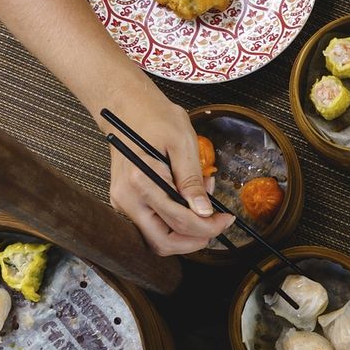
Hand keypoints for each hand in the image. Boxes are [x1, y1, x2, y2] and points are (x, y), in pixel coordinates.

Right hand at [99, 83, 233, 255]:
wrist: (127, 108)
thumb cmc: (155, 118)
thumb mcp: (183, 143)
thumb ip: (192, 180)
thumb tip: (204, 212)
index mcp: (140, 181)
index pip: (178, 220)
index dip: (208, 226)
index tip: (226, 220)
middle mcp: (126, 198)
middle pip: (162, 242)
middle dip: (194, 239)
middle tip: (216, 224)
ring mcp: (124, 203)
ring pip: (158, 238)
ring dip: (185, 230)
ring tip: (202, 204)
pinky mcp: (128, 203)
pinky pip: (154, 225)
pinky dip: (174, 221)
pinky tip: (187, 200)